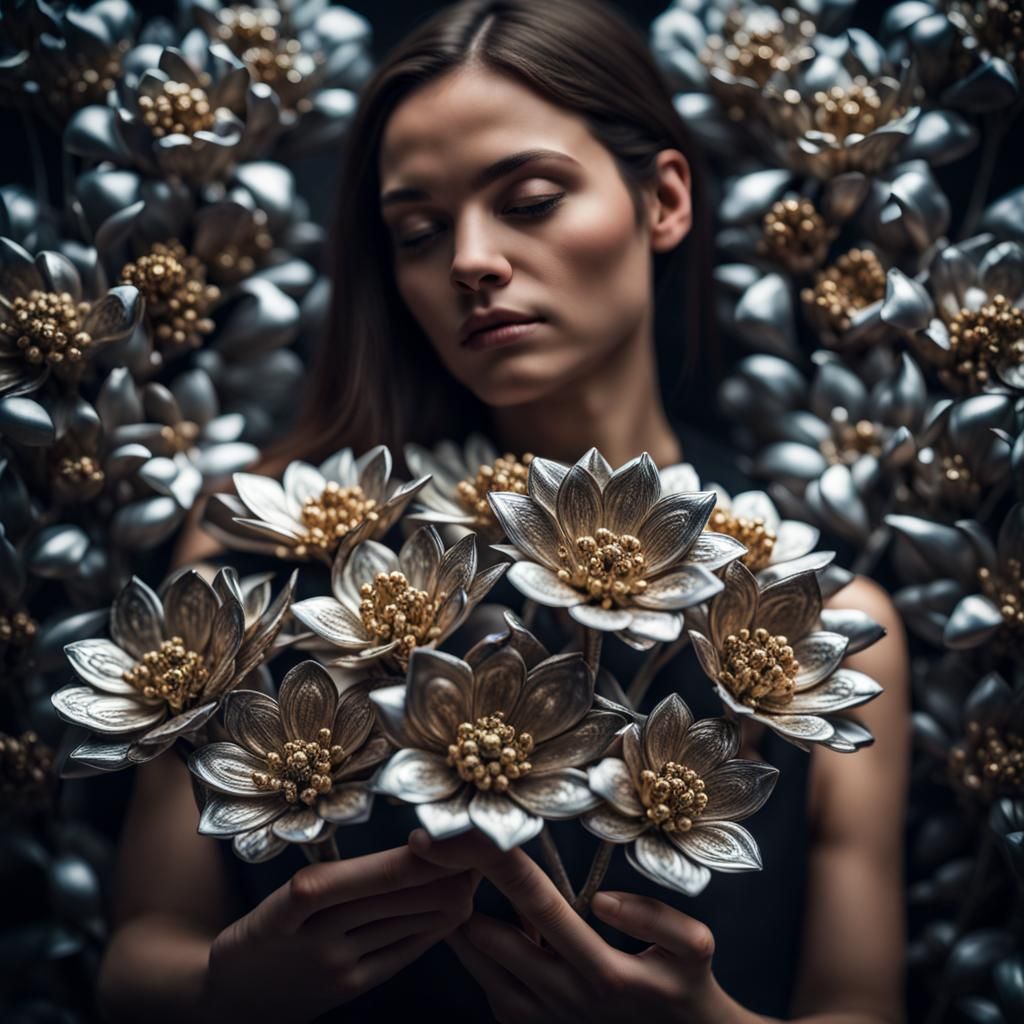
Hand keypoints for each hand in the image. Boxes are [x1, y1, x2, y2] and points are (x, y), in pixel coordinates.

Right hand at [201, 843, 479, 1022]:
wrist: (228, 994)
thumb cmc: (267, 926)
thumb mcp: (294, 889)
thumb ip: (353, 876)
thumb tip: (422, 849)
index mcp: (305, 894)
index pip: (381, 872)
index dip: (426, 855)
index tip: (458, 833)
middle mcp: (323, 933)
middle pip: (405, 897)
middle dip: (450, 871)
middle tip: (484, 845)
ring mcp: (338, 966)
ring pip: (412, 923)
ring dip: (451, 896)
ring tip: (477, 870)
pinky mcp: (350, 990)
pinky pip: (404, 953)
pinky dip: (434, 928)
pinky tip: (455, 910)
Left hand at [409, 829, 739, 1023]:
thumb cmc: (683, 987)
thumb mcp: (694, 948)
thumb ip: (655, 917)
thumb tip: (601, 899)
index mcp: (601, 970)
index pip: (538, 900)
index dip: (497, 862)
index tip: (465, 831)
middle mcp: (561, 998)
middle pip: (485, 936)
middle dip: (462, 890)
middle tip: (447, 847)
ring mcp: (538, 1019)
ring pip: (476, 962)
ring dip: (465, 918)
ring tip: (464, 876)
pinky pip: (485, 980)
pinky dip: (478, 946)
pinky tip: (490, 918)